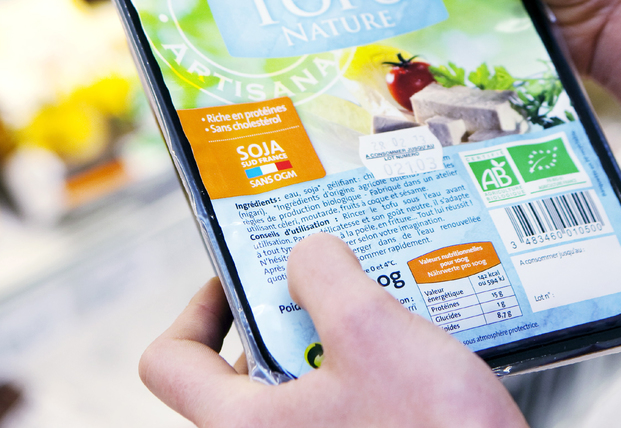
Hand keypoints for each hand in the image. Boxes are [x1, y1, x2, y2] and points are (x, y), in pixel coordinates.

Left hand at [140, 233, 527, 427]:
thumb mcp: (373, 328)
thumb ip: (325, 275)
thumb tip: (307, 254)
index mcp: (244, 427)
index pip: (170, 363)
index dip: (200, 308)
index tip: (244, 280)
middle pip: (239, 373)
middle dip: (286, 319)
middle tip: (330, 287)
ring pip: (296, 391)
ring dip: (331, 345)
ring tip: (380, 315)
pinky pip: (337, 412)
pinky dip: (359, 376)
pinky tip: (406, 354)